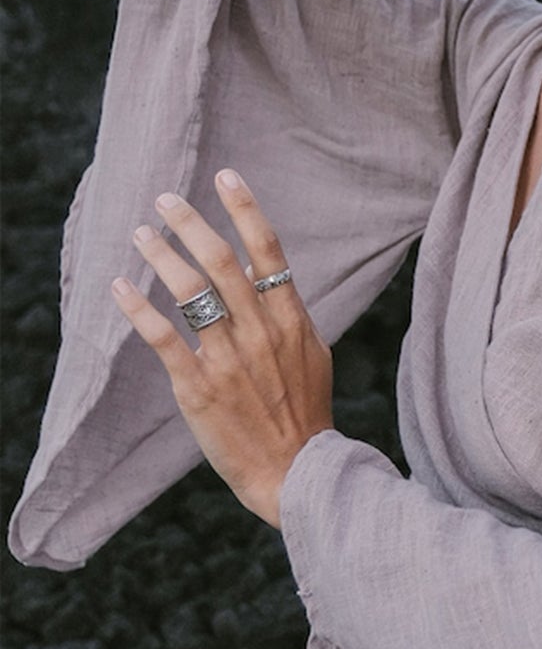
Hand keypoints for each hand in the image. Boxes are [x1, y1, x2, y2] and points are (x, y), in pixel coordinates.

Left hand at [113, 169, 331, 527]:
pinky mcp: (199, 387)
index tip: (226, 176)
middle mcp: (261, 332)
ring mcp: (230, 359)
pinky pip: (165, 337)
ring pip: (192, 293)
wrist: (296, 472)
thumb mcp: (313, 355)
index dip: (246, 209)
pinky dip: (140, 308)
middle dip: (192, 223)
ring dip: (162, 256)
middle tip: (166, 198)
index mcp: (291, 321)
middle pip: (224, 262)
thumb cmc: (305, 414)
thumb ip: (288, 314)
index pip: (269, 251)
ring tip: (142, 234)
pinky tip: (121, 287)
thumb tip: (270, 275)